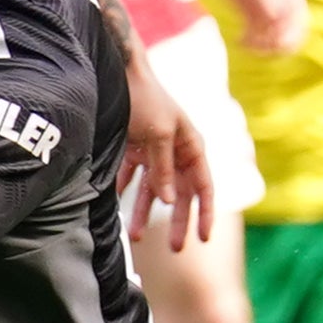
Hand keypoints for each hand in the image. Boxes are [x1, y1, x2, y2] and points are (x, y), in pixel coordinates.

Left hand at [119, 50, 212, 251]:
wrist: (116, 74)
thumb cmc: (144, 100)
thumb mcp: (158, 135)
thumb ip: (163, 169)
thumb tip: (171, 203)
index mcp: (192, 146)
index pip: (204, 186)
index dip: (206, 214)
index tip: (204, 238)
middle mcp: (176, 151)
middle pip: (180, 194)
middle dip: (176, 222)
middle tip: (175, 248)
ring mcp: (154, 151)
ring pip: (153, 190)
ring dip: (144, 213)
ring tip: (135, 237)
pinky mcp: (132, 149)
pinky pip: (131, 178)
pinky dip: (124, 194)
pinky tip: (117, 211)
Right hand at [219, 0, 307, 54]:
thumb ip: (265, 1)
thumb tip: (267, 24)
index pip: (299, 26)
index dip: (286, 42)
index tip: (267, 49)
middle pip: (291, 33)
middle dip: (275, 47)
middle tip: (257, 51)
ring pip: (277, 33)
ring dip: (262, 45)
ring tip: (246, 46)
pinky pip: (260, 27)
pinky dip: (250, 39)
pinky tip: (239, 41)